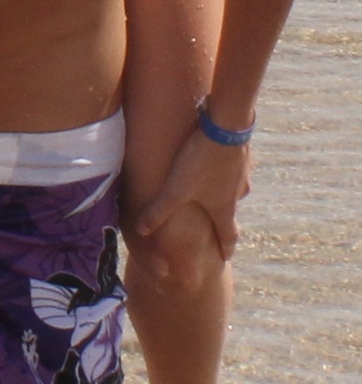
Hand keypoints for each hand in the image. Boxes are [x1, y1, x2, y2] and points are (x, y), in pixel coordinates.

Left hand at [136, 126, 251, 262]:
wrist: (227, 126)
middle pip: (231, 212)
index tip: (227, 258)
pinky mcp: (241, 152)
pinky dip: (228, 168)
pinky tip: (220, 159)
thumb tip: (141, 231)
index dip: (226, 248)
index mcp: (223, 208)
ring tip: (218, 192)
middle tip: (221, 226)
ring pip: (236, 189)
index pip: (228, 235)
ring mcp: (242, 172)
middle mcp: (237, 193)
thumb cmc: (201, 161)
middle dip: (225, 221)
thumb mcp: (176, 189)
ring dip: (227, 193)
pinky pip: (236, 166)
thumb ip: (158, 211)